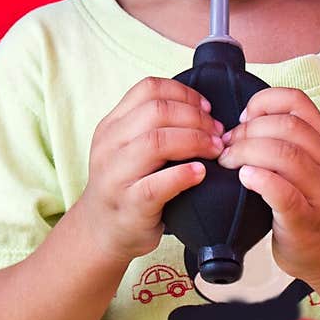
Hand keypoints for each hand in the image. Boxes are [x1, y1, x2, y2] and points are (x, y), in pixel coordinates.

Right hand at [77, 76, 224, 265]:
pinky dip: (183, 174)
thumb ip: (152, 127)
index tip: (206, 107)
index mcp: (112, 125)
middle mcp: (109, 145)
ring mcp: (116, 175)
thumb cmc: (127, 185)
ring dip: (194, 141)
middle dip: (195, 117)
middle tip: (217, 132)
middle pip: (156, 111)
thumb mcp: (128, 147)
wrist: (102, 231)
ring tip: (214, 150)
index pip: (148, 88)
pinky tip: (201, 172)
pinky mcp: (129, 204)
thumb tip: (204, 111)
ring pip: (156, 142)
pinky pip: (157, 184)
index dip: (184, 93)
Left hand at [217, 86, 319, 284]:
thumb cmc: (308, 203)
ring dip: (247, 152)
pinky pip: (284, 193)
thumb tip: (239, 124)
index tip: (243, 120)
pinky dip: (260, 180)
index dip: (262, 103)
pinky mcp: (308, 221)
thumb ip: (284, 141)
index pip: (296, 100)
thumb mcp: (307, 164)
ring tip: (229, 162)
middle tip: (226, 146)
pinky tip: (244, 178)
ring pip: (286, 155)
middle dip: (248, 131)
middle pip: (287, 126)